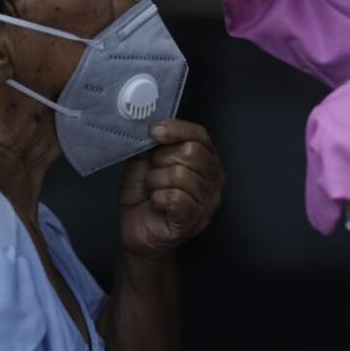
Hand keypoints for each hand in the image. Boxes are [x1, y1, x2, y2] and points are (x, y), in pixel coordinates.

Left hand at [119, 119, 224, 256]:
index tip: (153, 132)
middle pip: (191, 153)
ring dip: (156, 183)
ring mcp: (208, 201)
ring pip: (180, 176)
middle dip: (161, 161)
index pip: (200, 134)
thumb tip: (150, 122)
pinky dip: (158, 198)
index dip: (176, 130)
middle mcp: (214, 178)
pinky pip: (176, 198)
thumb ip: (153, 141)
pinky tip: (157, 204)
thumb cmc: (144, 194)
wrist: (136, 228)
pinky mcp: (194, 220)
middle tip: (152, 174)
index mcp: (206, 158)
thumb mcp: (145, 159)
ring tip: (154, 191)